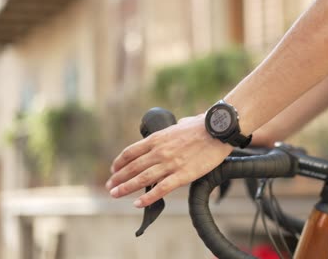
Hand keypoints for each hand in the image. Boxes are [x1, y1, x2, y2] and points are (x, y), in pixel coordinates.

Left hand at [105, 114, 232, 207]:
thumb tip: (180, 124)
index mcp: (157, 138)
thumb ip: (175, 129)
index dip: (119, 163)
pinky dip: (147, 198)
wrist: (218, 130)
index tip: (113, 170)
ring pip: (141, 179)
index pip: (130, 152)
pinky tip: (138, 203)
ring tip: (115, 194)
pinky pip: (161, 189)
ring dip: (125, 188)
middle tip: (109, 187)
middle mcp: (159, 151)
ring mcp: (170, 164)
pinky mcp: (182, 175)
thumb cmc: (203, 125)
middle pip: (132, 167)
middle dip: (117, 178)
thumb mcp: (181, 124)